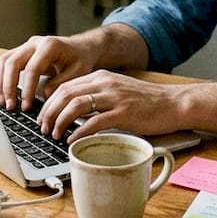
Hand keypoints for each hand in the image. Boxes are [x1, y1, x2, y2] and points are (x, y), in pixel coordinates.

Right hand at [0, 33, 99, 111]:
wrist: (81, 48)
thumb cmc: (81, 59)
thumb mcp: (78, 72)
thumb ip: (60, 83)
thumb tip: (43, 96)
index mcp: (50, 45)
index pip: (32, 69)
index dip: (27, 89)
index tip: (26, 106)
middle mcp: (35, 42)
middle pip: (12, 63)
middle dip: (8, 87)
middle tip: (10, 106)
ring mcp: (26, 46)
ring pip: (4, 61)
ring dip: (0, 83)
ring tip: (1, 102)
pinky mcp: (22, 52)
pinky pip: (5, 63)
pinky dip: (0, 78)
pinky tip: (0, 93)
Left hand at [39, 70, 183, 142]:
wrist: (174, 103)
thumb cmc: (147, 102)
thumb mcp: (117, 92)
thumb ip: (97, 97)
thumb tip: (74, 113)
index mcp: (101, 77)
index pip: (65, 86)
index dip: (48, 102)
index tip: (42, 116)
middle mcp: (105, 83)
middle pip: (65, 94)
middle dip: (49, 112)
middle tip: (43, 128)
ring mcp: (114, 97)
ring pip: (75, 105)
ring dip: (60, 121)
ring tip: (54, 134)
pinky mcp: (124, 113)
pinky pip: (94, 122)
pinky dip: (79, 132)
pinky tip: (72, 140)